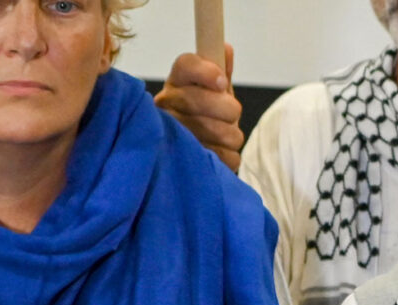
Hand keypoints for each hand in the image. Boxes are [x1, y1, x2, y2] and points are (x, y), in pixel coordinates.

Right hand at [154, 44, 243, 170]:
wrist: (194, 157)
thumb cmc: (206, 116)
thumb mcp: (215, 92)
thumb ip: (221, 71)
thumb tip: (225, 49)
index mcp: (176, 83)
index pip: (185, 65)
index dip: (206, 72)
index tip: (222, 82)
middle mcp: (165, 106)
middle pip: (200, 100)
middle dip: (228, 109)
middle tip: (232, 113)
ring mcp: (169, 135)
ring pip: (216, 132)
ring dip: (231, 136)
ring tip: (225, 136)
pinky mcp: (180, 163)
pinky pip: (220, 156)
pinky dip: (228, 156)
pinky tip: (219, 154)